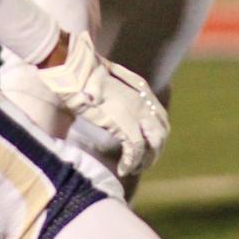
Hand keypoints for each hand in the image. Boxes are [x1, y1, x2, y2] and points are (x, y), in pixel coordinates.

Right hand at [16, 31, 169, 176]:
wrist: (76, 69)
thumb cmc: (83, 74)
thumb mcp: (105, 83)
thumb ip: (112, 94)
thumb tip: (100, 103)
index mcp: (142, 90)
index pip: (160, 116)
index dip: (157, 135)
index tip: (148, 147)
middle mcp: (144, 101)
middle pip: (162, 131)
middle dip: (156, 150)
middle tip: (143, 163)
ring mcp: (136, 112)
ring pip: (154, 142)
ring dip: (147, 159)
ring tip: (134, 168)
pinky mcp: (123, 123)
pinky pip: (135, 148)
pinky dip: (131, 162)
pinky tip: (123, 169)